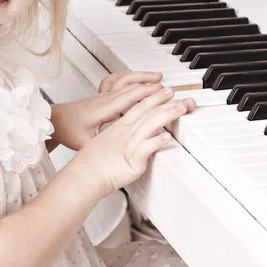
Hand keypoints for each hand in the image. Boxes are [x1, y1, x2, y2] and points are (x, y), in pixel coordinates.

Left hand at [51, 71, 164, 150]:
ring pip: (125, 80)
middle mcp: (105, 98)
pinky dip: (130, 76)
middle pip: (132, 86)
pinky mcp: (101, 95)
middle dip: (151, 85)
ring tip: (158, 77)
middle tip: (169, 87)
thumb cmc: (70, 131)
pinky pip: (118, 80)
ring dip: (141, 77)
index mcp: (104, 109)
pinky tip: (137, 78)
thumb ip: (105, 143)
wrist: (56, 121)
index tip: (162, 92)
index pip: (130, 97)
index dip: (147, 93)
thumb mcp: (87, 142)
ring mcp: (103, 94)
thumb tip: (121, 149)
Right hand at [73, 85, 194, 197]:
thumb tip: (126, 139)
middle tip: (181, 95)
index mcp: (119, 128)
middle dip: (166, 101)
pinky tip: (167, 137)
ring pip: (151, 125)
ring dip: (168, 115)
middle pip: (148, 112)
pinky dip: (157, 141)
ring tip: (182, 108)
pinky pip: (146, 148)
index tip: (165, 90)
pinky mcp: (132, 160)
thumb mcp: (104, 143)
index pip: (139, 107)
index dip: (153, 97)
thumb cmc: (92, 163)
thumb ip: (118, 138)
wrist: (84, 175)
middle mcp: (125, 133)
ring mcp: (129, 145)